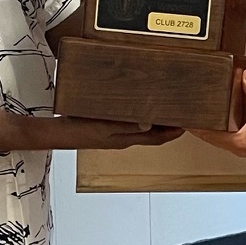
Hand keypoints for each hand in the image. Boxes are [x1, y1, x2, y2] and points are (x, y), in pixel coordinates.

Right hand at [43, 117, 182, 150]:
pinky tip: (136, 106)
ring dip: (154, 120)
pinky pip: (128, 122)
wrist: (57, 133)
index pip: (156, 139)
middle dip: (167, 125)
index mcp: (125, 139)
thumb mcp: (106, 127)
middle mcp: (123, 138)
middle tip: (180, 113)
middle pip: (152, 134)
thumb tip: (149, 124)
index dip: (173, 133)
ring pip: (141, 128)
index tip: (187, 125)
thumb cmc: (79, 131)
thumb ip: (127, 125)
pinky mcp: (106, 127)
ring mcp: (114, 133)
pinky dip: (138, 115)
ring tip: (163, 108)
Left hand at [191, 71, 245, 155]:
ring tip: (203, 123)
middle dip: (202, 130)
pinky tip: (224, 126)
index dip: (198, 128)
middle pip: (213, 140)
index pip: (210, 136)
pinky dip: (223, 134)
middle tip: (190, 121)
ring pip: (222, 142)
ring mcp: (245, 149)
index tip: (187, 123)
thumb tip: (244, 75)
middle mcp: (239, 149)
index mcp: (238, 142)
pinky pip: (231, 142)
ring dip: (212, 133)